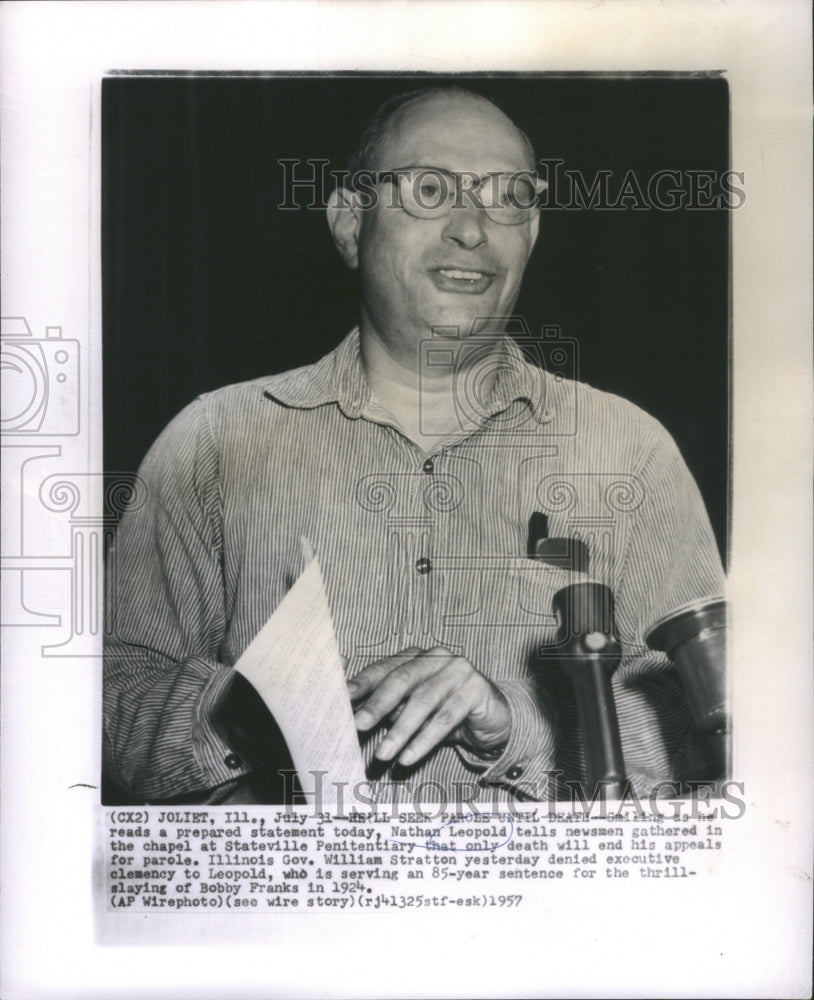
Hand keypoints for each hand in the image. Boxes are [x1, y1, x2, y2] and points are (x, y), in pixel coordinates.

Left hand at [347, 646, 510, 766]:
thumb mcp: (411, 708)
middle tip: (359, 726)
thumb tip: (351, 714)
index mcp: (415, 656)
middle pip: (402, 679)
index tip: (342, 698)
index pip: (384, 668)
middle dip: (378, 704)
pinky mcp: (476, 689)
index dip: (362, 683)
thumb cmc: (442, 712)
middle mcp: (436, 657)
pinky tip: (409, 757)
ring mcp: (458, 670)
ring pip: (424, 700)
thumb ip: (387, 705)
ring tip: (384, 754)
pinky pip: (447, 717)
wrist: (491, 720)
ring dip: (401, 730)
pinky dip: (425, 739)